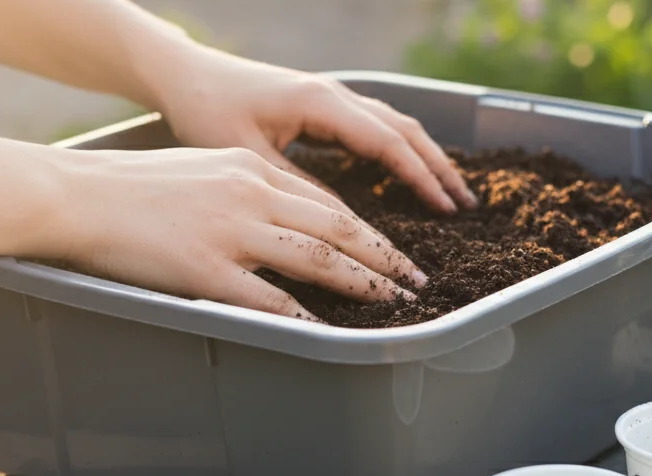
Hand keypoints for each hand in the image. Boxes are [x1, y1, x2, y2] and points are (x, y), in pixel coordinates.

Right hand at [56, 145, 426, 319]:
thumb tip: (278, 226)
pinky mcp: (206, 267)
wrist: (73, 194)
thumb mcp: (200, 172)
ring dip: (366, 284)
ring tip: (396, 304)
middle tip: (419, 280)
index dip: (368, 231)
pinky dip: (308, 317)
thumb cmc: (129, 188)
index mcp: (250, 168)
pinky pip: (271, 299)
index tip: (392, 252)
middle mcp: (250, 193)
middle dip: (387, 257)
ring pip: (319, 259)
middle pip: (340, 228)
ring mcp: (231, 231)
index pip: (326, 202)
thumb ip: (244, 194)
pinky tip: (332, 331)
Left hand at [144, 47, 477, 214]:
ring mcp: (331, 97)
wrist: (184, 75)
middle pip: (403, 130)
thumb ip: (301, 188)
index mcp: (322, 103)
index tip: (446, 210)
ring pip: (394, 125)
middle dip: (438, 168)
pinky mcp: (322, 105)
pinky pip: (375, 126)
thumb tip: (346, 223)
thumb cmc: (207, 112)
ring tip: (450, 192)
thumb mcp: (252, 158)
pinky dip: (401, 150)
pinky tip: (408, 172)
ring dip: (425, 158)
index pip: (388, 142)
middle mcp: (334, 95)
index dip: (420, 177)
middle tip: (466, 206)